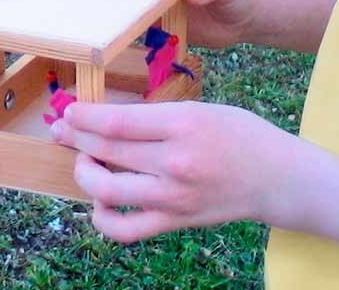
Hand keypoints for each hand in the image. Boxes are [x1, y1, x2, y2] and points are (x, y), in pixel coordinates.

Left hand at [51, 100, 296, 241]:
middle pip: (107, 151)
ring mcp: (174, 196)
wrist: (276, 177)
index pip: (118, 121)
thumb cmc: (238, 134)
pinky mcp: (175, 221)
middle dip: (75, 138)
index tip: (68, 110)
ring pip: (107, 190)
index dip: (85, 116)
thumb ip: (156, 115)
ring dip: (84, 173)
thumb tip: (107, 120)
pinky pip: (125, 229)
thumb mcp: (200, 108)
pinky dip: (102, 218)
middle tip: (61, 129)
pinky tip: (101, 200)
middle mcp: (175, 160)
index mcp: (183, 123)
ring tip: (85, 161)